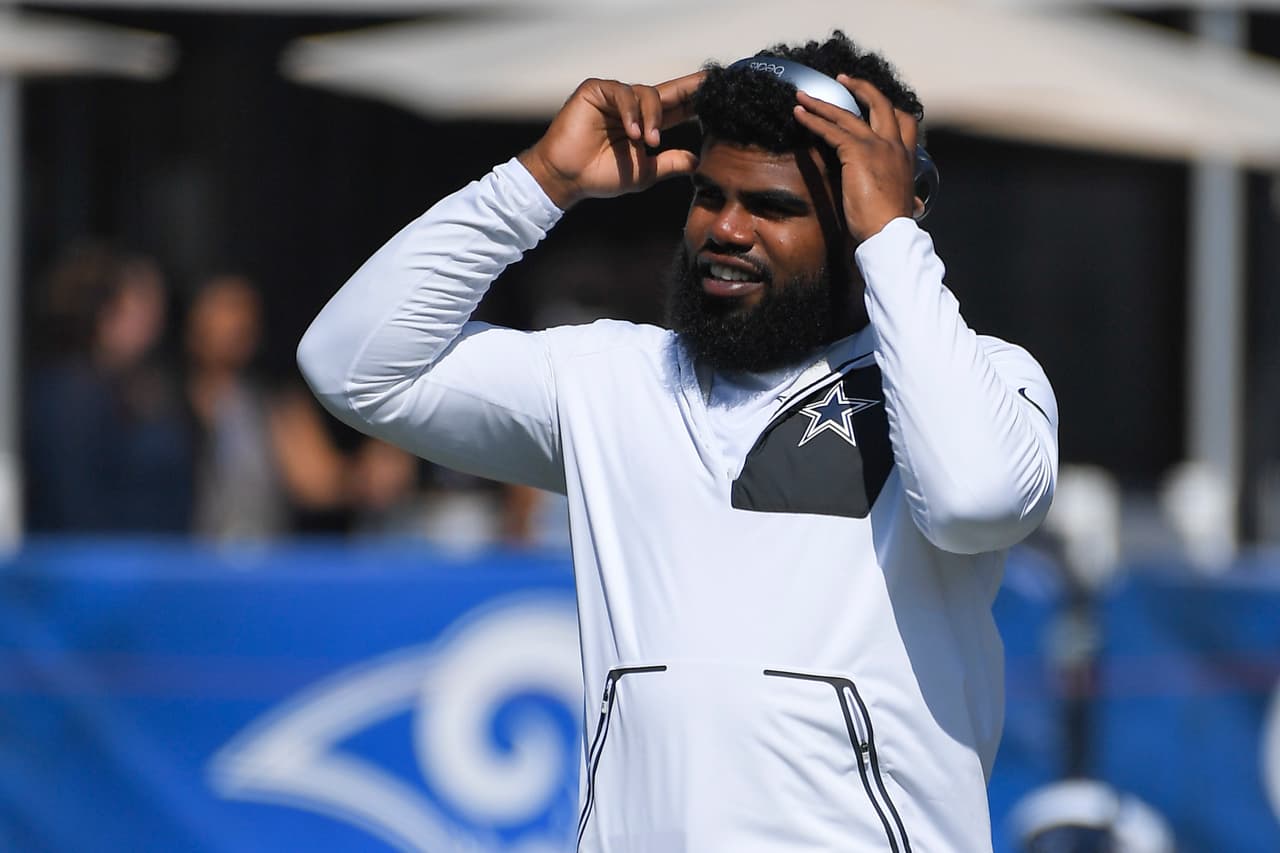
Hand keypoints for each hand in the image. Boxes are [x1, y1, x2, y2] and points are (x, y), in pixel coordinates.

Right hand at [518, 72, 703, 209]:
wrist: (569, 178)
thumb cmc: (602, 176)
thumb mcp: (645, 172)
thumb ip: (670, 163)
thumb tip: (698, 162)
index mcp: (647, 123)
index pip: (678, 107)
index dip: (697, 100)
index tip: (722, 94)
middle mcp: (633, 106)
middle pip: (668, 92)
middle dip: (690, 89)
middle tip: (711, 86)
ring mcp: (615, 97)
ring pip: (646, 93)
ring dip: (651, 118)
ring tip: (648, 142)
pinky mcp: (596, 90)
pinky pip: (621, 93)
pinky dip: (630, 112)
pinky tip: (632, 132)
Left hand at [792, 75, 919, 241]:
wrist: (889, 234)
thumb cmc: (892, 226)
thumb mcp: (903, 205)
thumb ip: (908, 199)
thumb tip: (916, 206)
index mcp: (906, 157)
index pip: (904, 121)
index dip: (889, 107)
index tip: (873, 100)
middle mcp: (894, 146)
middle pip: (880, 104)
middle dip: (860, 88)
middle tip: (843, 79)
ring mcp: (876, 146)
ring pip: (847, 115)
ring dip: (823, 103)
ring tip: (803, 95)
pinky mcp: (857, 152)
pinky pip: (831, 130)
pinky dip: (813, 119)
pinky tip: (799, 114)